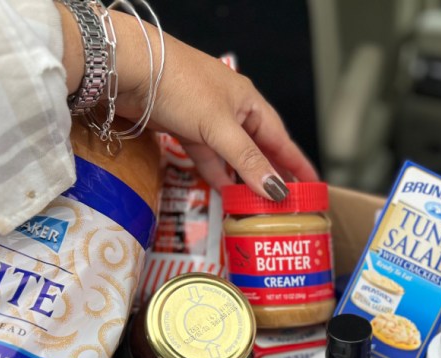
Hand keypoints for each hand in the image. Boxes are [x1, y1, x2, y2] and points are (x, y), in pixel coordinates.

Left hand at [59, 5, 318, 200]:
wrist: (127, 69)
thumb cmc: (179, 85)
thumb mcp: (220, 127)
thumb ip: (248, 162)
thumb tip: (277, 190)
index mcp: (249, 101)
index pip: (281, 139)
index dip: (297, 163)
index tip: (312, 185)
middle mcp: (231, 109)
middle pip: (258, 149)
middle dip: (271, 175)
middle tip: (287, 203)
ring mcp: (206, 119)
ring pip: (232, 155)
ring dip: (242, 179)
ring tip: (257, 205)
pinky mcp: (183, 127)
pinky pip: (207, 156)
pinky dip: (216, 173)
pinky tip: (224, 190)